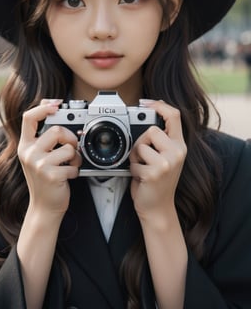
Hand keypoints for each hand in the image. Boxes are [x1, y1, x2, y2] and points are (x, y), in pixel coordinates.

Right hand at [18, 100, 81, 217]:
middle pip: (55, 130)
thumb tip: (54, 111)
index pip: (29, 118)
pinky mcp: (51, 176)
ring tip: (70, 163)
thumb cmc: (44, 179)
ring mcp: (39, 165)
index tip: (56, 105)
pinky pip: (73, 164)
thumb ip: (42, 138)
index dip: (43, 108)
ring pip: (67, 147)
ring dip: (75, 156)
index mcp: (25, 145)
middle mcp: (29, 153)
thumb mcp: (36, 156)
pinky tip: (69, 176)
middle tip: (72, 147)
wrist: (44, 207)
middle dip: (70, 137)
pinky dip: (76, 170)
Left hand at [129, 100, 186, 223]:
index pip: (174, 116)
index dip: (159, 105)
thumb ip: (160, 140)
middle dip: (141, 142)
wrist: (157, 208)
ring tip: (142, 168)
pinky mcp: (155, 172)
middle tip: (143, 157)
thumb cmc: (157, 181)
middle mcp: (177, 152)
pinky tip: (141, 178)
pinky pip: (134, 161)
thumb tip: (146, 117)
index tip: (146, 103)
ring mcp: (168, 162)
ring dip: (135, 157)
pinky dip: (132, 170)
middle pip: (152, 129)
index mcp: (179, 145)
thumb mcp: (164, 157)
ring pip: (141, 145)